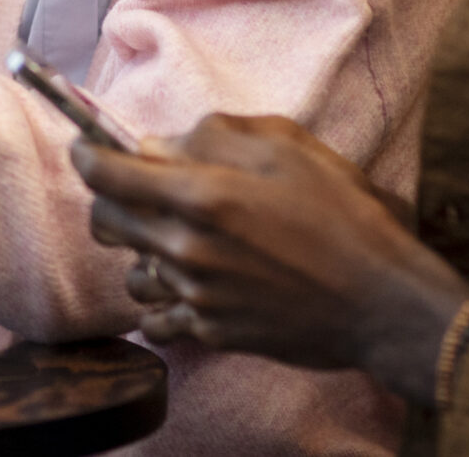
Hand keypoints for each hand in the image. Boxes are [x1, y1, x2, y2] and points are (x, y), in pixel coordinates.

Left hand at [72, 114, 468, 404]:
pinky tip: (189, 283)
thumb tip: (162, 145)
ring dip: (139, 253)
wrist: (382, 301)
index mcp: (201, 196)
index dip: (87, 154)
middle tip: (136, 188)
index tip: (87, 147)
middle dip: (110, 199)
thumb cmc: (343, 216)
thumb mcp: (287, 148)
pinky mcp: (212, 332)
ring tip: (173, 239)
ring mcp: (196, 296)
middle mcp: (187, 248)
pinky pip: (157, 320)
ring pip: (128, 274)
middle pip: (104, 222)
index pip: (106, 174)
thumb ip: (215, 136)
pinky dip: (162, 302)